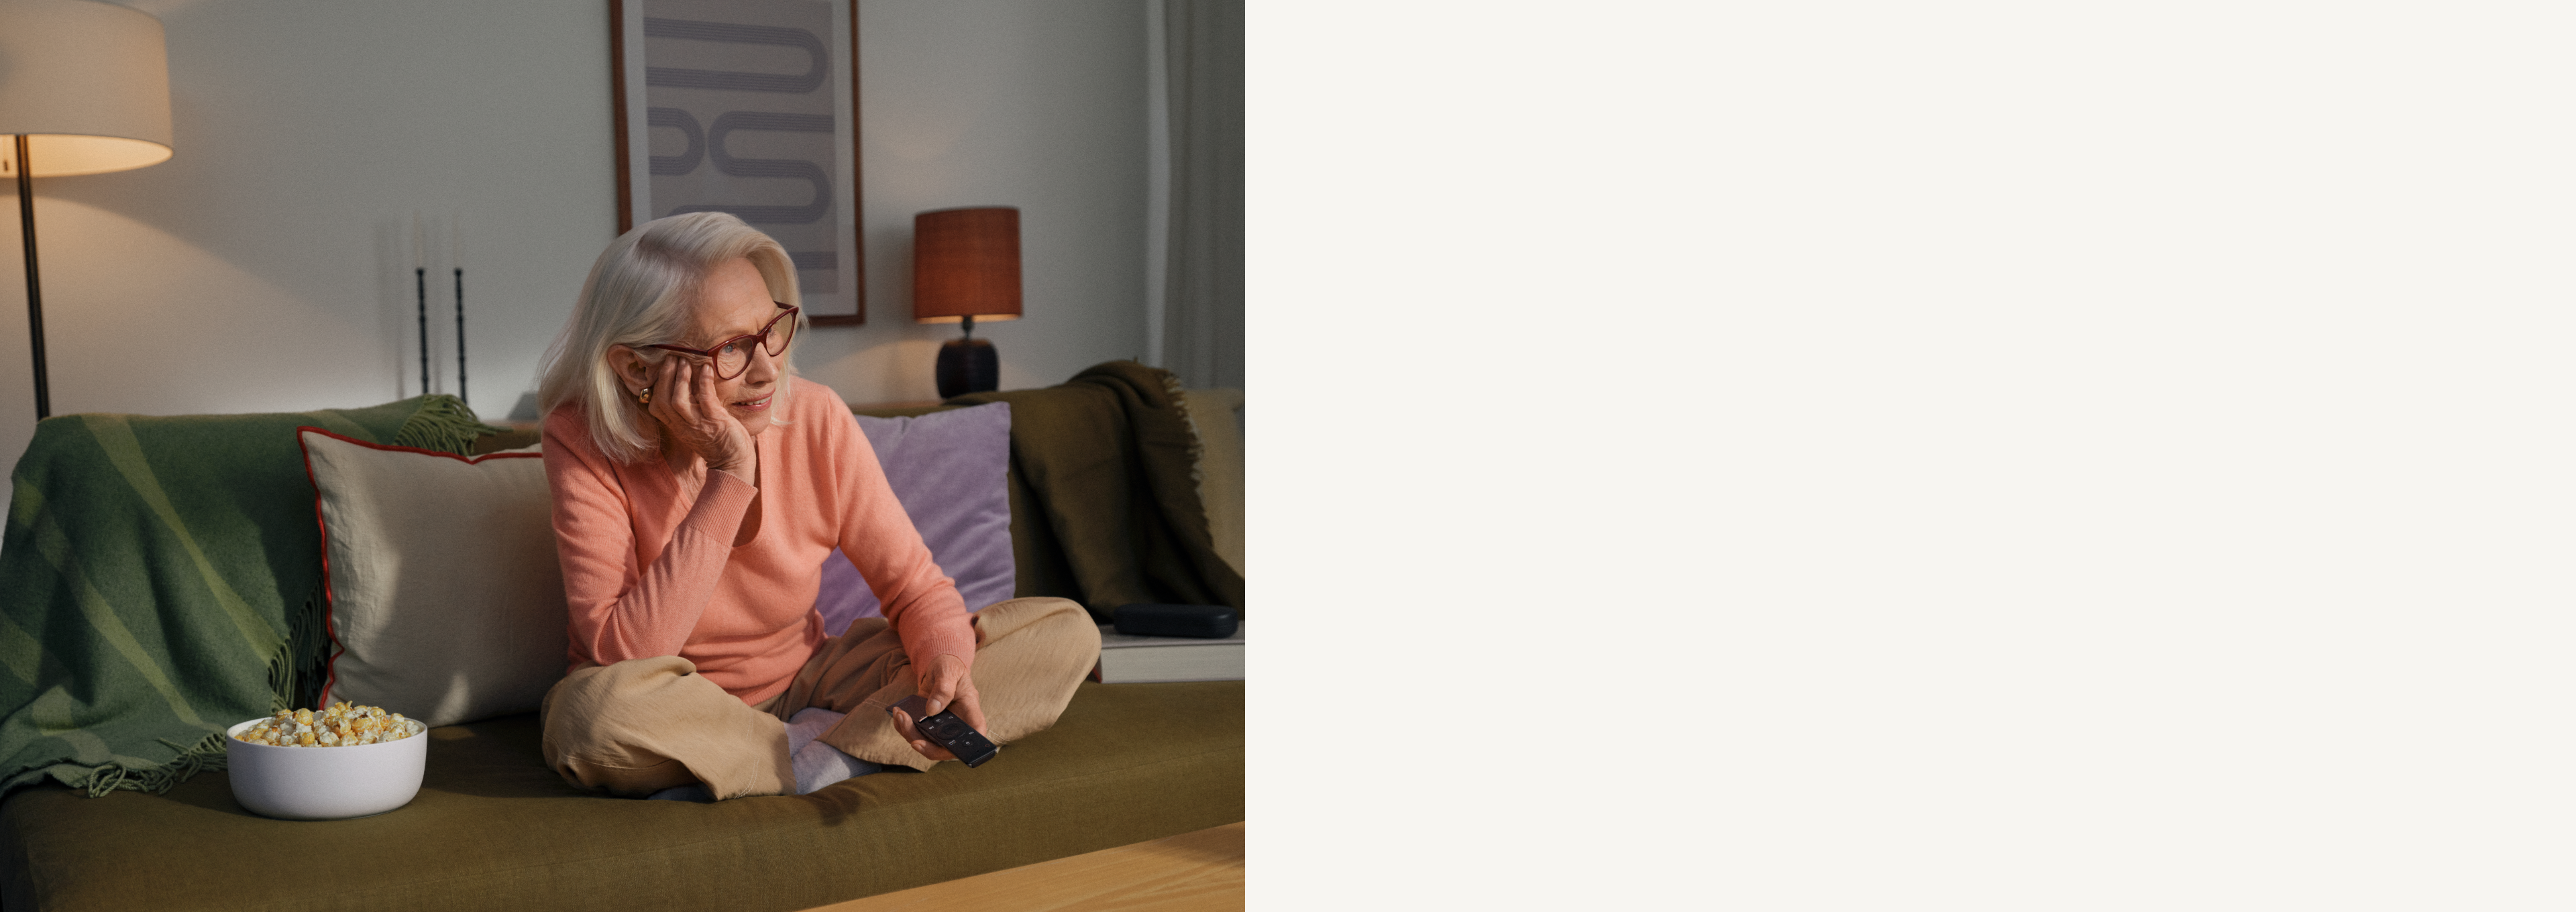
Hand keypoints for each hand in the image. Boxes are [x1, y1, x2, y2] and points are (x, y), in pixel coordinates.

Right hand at [644, 355, 753, 475]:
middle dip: (665, 376)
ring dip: (680, 378)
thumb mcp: (697, 426)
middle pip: (662, 400)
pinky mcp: (716, 422)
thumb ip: (690, 410)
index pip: (656, 405)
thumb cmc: (718, 442)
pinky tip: (707, 368)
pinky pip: (705, 399)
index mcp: (677, 426)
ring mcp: (699, 424)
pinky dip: (704, 382)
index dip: (656, 385)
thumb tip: (689, 385)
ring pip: (678, 400)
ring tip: (685, 361)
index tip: (662, 368)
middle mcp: (684, 426)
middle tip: (672, 358)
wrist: (734, 464)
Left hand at [889, 653, 984, 761]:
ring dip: (910, 734)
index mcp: (970, 711)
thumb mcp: (948, 671)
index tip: (946, 747)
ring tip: (900, 715)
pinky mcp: (928, 724)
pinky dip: (904, 727)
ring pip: (928, 743)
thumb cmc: (950, 667)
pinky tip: (898, 713)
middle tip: (911, 734)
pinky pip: (916, 733)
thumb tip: (932, 711)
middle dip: (927, 745)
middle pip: (947, 746)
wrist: (939, 666)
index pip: (976, 734)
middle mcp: (958, 723)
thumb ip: (943, 689)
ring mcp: (942, 726)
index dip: (966, 748)